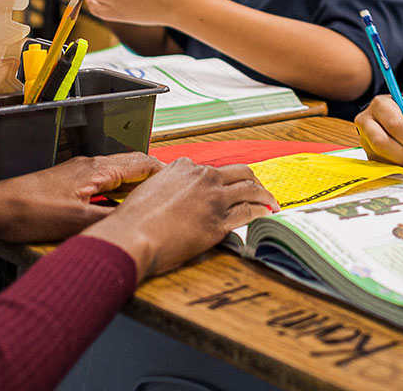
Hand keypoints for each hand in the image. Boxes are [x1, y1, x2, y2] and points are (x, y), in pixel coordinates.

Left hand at [0, 152, 161, 245]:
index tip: (180, 185)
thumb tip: (138, 225)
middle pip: (131, 166)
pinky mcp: (64, 183)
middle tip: (169, 197)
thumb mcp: (76, 223)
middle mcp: (89, 165)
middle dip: (152, 180)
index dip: (164, 172)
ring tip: (147, 205)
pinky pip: (101, 183)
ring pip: (115, 175)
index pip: (142, 162)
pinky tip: (114, 210)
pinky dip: (115, 193)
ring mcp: (76, 173)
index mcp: (97, 169)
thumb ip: (110, 222)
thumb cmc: (30, 213)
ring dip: (132, 187)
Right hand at [85, 158, 277, 282]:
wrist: (131, 236)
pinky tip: (265, 216)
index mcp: (184, 166)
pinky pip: (248, 213)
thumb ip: (169, 188)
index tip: (229, 187)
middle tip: (260, 191)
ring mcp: (214, 199)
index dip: (224, 180)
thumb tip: (178, 198)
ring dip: (265, 196)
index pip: (213, 170)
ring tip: (272, 204)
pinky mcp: (219, 222)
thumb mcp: (150, 190)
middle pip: (241, 172)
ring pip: (251, 190)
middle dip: (254, 181)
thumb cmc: (132, 219)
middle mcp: (203, 177)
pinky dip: (261, 213)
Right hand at [355, 96, 402, 167]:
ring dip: (400, 160)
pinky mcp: (367, 151)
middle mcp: (366, 120)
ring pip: (379, 155)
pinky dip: (395, 165)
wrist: (402, 120)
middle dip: (402, 152)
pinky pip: (379, 163)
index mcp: (380, 104)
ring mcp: (364, 137)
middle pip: (380, 141)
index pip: (393, 124)